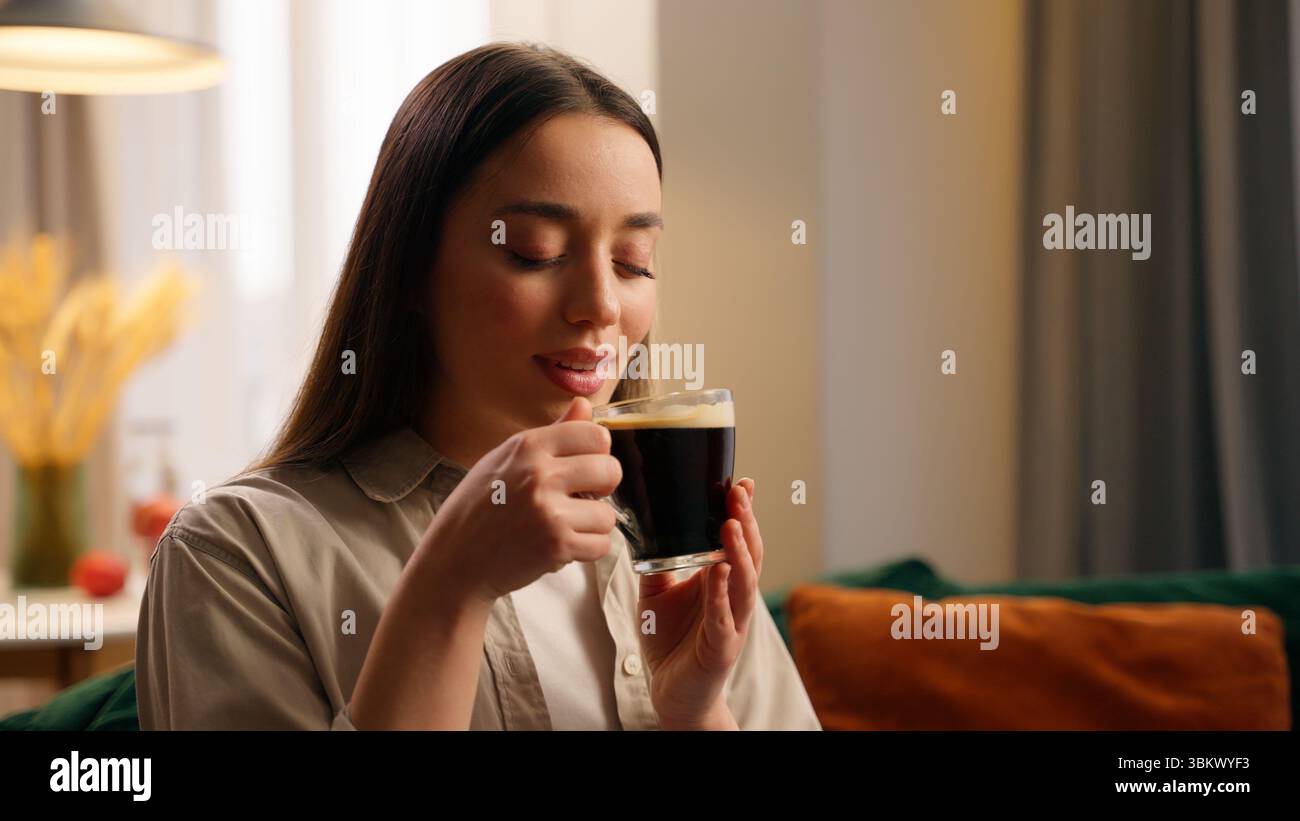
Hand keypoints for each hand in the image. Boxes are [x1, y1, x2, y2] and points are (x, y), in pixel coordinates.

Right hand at [411, 396, 622, 603]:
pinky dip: (587, 550)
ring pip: (607, 514)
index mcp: (528, 446)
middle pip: (610, 470)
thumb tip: (585, 405)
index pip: (595, 435)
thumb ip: (553, 434)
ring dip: (592, 524)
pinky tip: (561, 546)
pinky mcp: (556, 545)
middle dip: (603, 487)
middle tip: (579, 499)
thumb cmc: (479, 507)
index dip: (598, 454)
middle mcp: (540, 474)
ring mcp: (549, 511)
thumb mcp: (506, 458)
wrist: (454, 560)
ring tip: (564, 526)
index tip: (584, 468)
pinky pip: (601, 544)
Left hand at [637, 478, 762, 729]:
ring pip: (745, 581)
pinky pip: (724, 616)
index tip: (741, 483)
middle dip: (746, 521)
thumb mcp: (657, 594)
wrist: (672, 692)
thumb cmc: (671, 643)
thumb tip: (643, 529)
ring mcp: (732, 621)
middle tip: (738, 492)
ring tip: (732, 524)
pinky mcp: (722, 646)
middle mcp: (734, 597)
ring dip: (740, 551)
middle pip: (749, 553)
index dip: (743, 513)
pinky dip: (722, 593)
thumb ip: (657, 563)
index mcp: (722, 581)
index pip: (739, 540)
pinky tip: (720, 571)